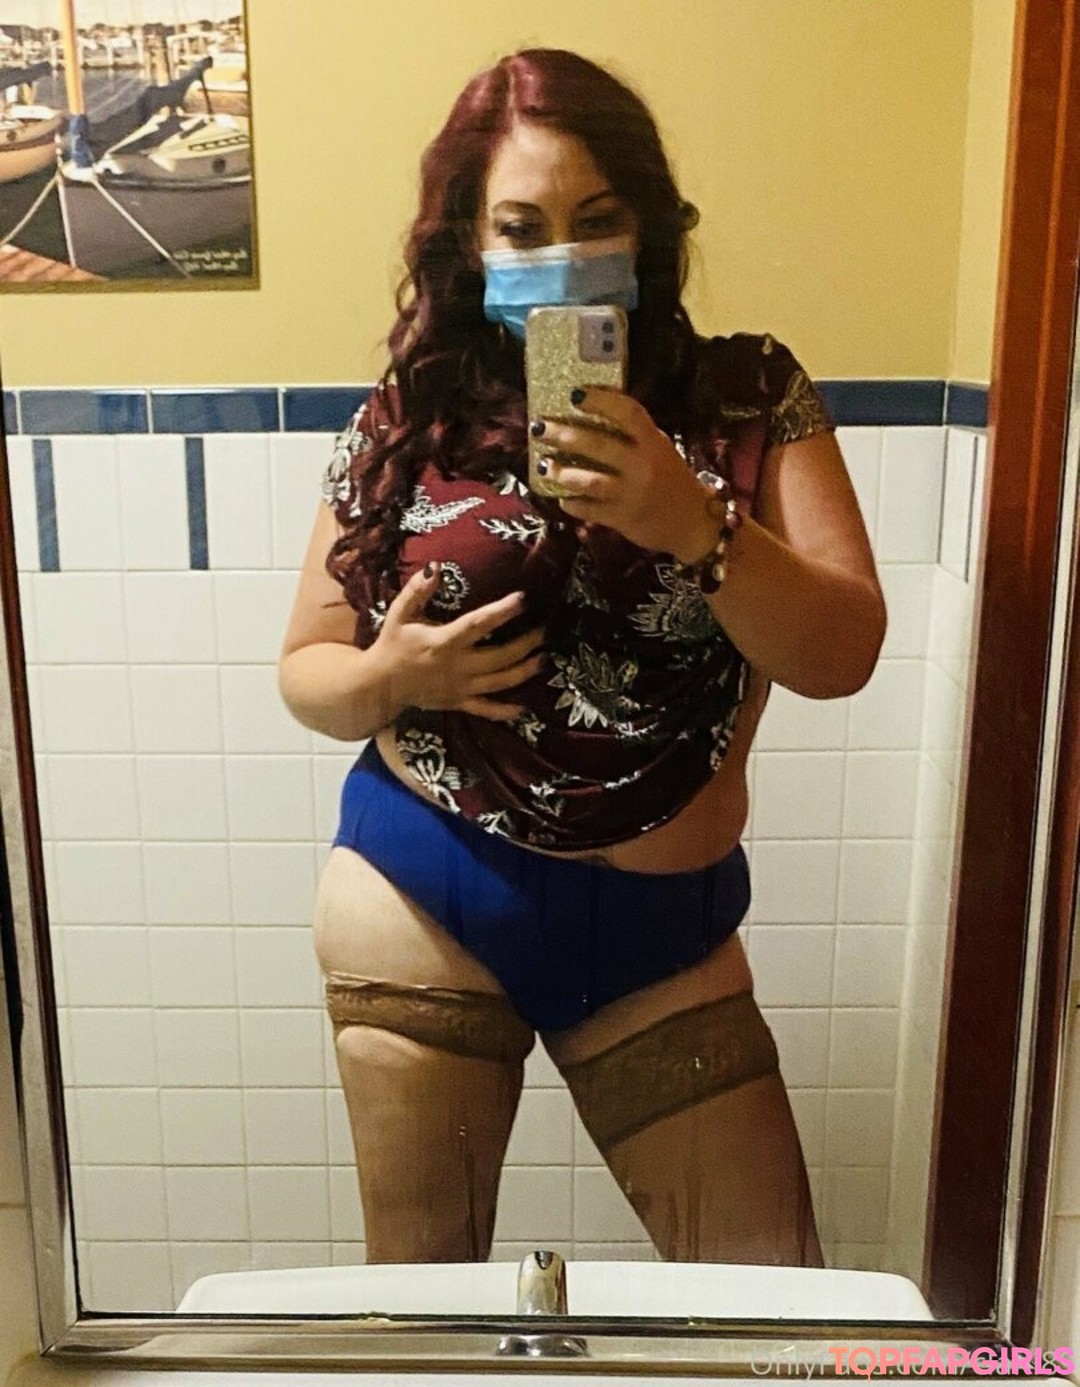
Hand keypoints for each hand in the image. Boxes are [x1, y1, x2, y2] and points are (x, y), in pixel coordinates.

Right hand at [374, 564, 545, 721]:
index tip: (522, 599)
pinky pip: (486, 709)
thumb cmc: (393, 644)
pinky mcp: (459, 703)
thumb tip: (436, 567)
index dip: (501, 611)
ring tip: (544, 659)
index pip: (478, 624)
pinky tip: (524, 708)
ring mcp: (460, 687)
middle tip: (545, 631)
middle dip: (526, 644)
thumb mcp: (400, 614)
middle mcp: (457, 666)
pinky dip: (505, 711)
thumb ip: (417, 591)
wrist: (380, 685)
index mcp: (443, 642)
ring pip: (500, 682)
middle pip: (500, 656)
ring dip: (524, 671)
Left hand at [532, 388, 717, 562]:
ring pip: (590, 481)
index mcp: (653, 443)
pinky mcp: (622, 519)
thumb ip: (635, 435)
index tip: (575, 394)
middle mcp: (642, 466)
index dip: (601, 401)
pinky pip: (589, 509)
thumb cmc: (672, 480)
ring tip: (544, 465)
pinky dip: (572, 503)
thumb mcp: (660, 450)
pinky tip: (561, 497)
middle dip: (564, 435)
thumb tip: (594, 414)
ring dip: (562, 472)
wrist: (693, 523)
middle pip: (599, 445)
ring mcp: (631, 494)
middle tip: (539, 427)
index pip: (628, 413)